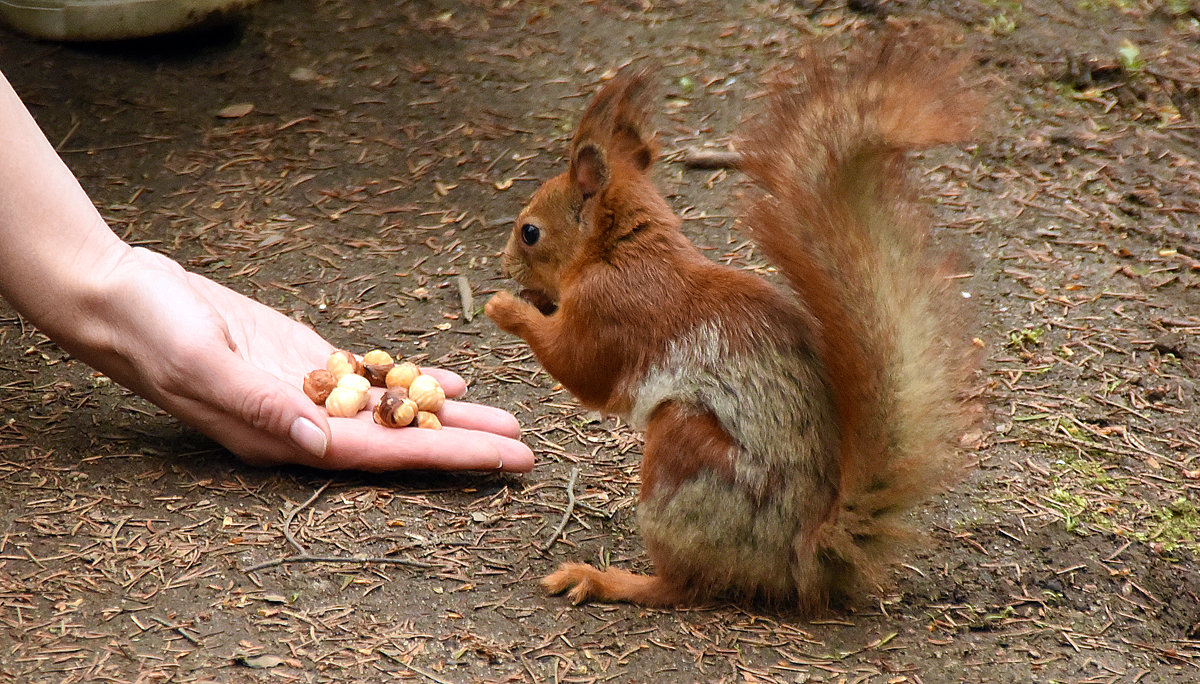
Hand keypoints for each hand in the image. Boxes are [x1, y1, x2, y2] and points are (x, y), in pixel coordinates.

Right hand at [72, 247, 533, 471]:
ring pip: (394, 409)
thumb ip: (261, 406)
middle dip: (465, 444)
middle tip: (527, 449)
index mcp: (283, 437)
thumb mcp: (203, 365)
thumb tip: (323, 442)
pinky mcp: (302, 359)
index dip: (447, 455)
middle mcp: (304, 424)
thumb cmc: (152, 331)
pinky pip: (370, 376)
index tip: (501, 458)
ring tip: (506, 421)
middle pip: (401, 438)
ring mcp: (306, 392)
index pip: (383, 453)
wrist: (121, 293)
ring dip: (450, 414)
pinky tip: (452, 382)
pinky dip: (413, 379)